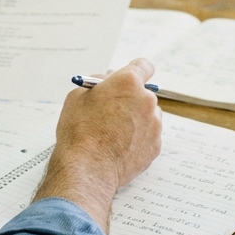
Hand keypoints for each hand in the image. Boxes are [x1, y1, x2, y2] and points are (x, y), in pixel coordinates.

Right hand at [35, 60, 162, 231]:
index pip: (143, 66)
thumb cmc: (79, 131)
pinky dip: (137, 139)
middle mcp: (147, 100)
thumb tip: (108, 81)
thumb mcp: (78, 95)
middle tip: (112, 110)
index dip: (135, 71)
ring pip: (147, 116)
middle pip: (143, 94)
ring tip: (112, 133)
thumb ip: (98, 83)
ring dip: (135, 119)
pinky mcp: (156, 146)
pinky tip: (119, 147)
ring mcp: (154, 125)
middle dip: (130, 100)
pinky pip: (148, 136)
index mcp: (129, 82)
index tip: (129, 78)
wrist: (87, 168)